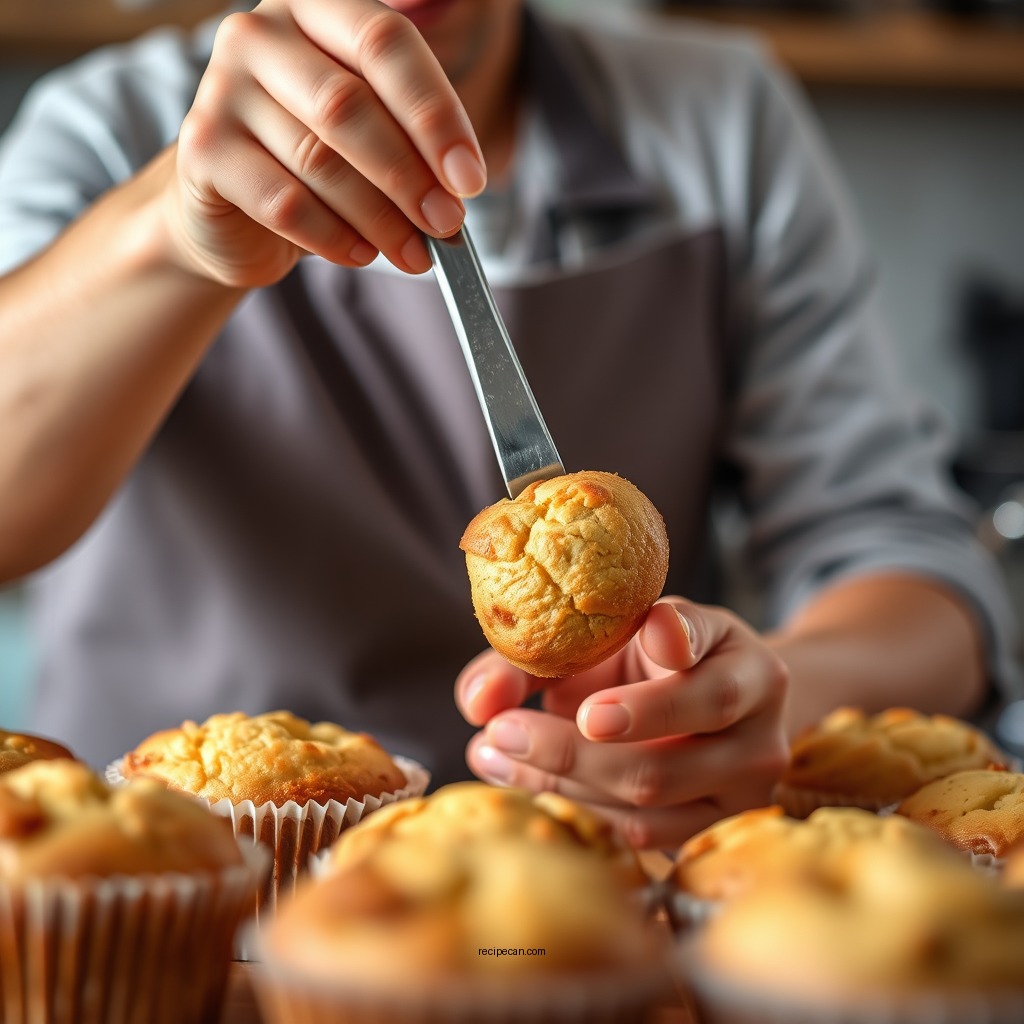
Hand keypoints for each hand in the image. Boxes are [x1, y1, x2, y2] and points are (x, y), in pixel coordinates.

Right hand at [164, 0, 486, 286]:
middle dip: (409, 176)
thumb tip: (456, 189)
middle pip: (350, 106)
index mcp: (315, 7)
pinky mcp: (202, 150)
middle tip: (446, 224)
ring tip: (414, 253)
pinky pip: (283, 203)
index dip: (435, 114)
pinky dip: (333, 237)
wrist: (229, 207)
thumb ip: (409, 140)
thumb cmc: (311, 161)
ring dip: (379, 218)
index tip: (470, 178)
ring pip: (319, 161)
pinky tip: (361, 254)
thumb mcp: (368, 132)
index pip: (386, 42)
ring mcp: (220, 87)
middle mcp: (260, 33)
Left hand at [455, 598, 790, 848]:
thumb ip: (545, 649)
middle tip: (502, 732)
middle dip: (569, 756)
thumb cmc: (656, 650)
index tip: (589, 713)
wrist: (718, 689)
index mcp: (749, 668)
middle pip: (660, 767)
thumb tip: (478, 702)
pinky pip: (642, 837)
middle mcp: (760, 735)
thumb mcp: (617, 628)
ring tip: (494, 751)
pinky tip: (523, 777)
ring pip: (643, 810)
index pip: (708, 689)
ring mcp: (746, 793)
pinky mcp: (717, 830)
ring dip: (557, 784)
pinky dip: (576, 808)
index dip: (649, 708)